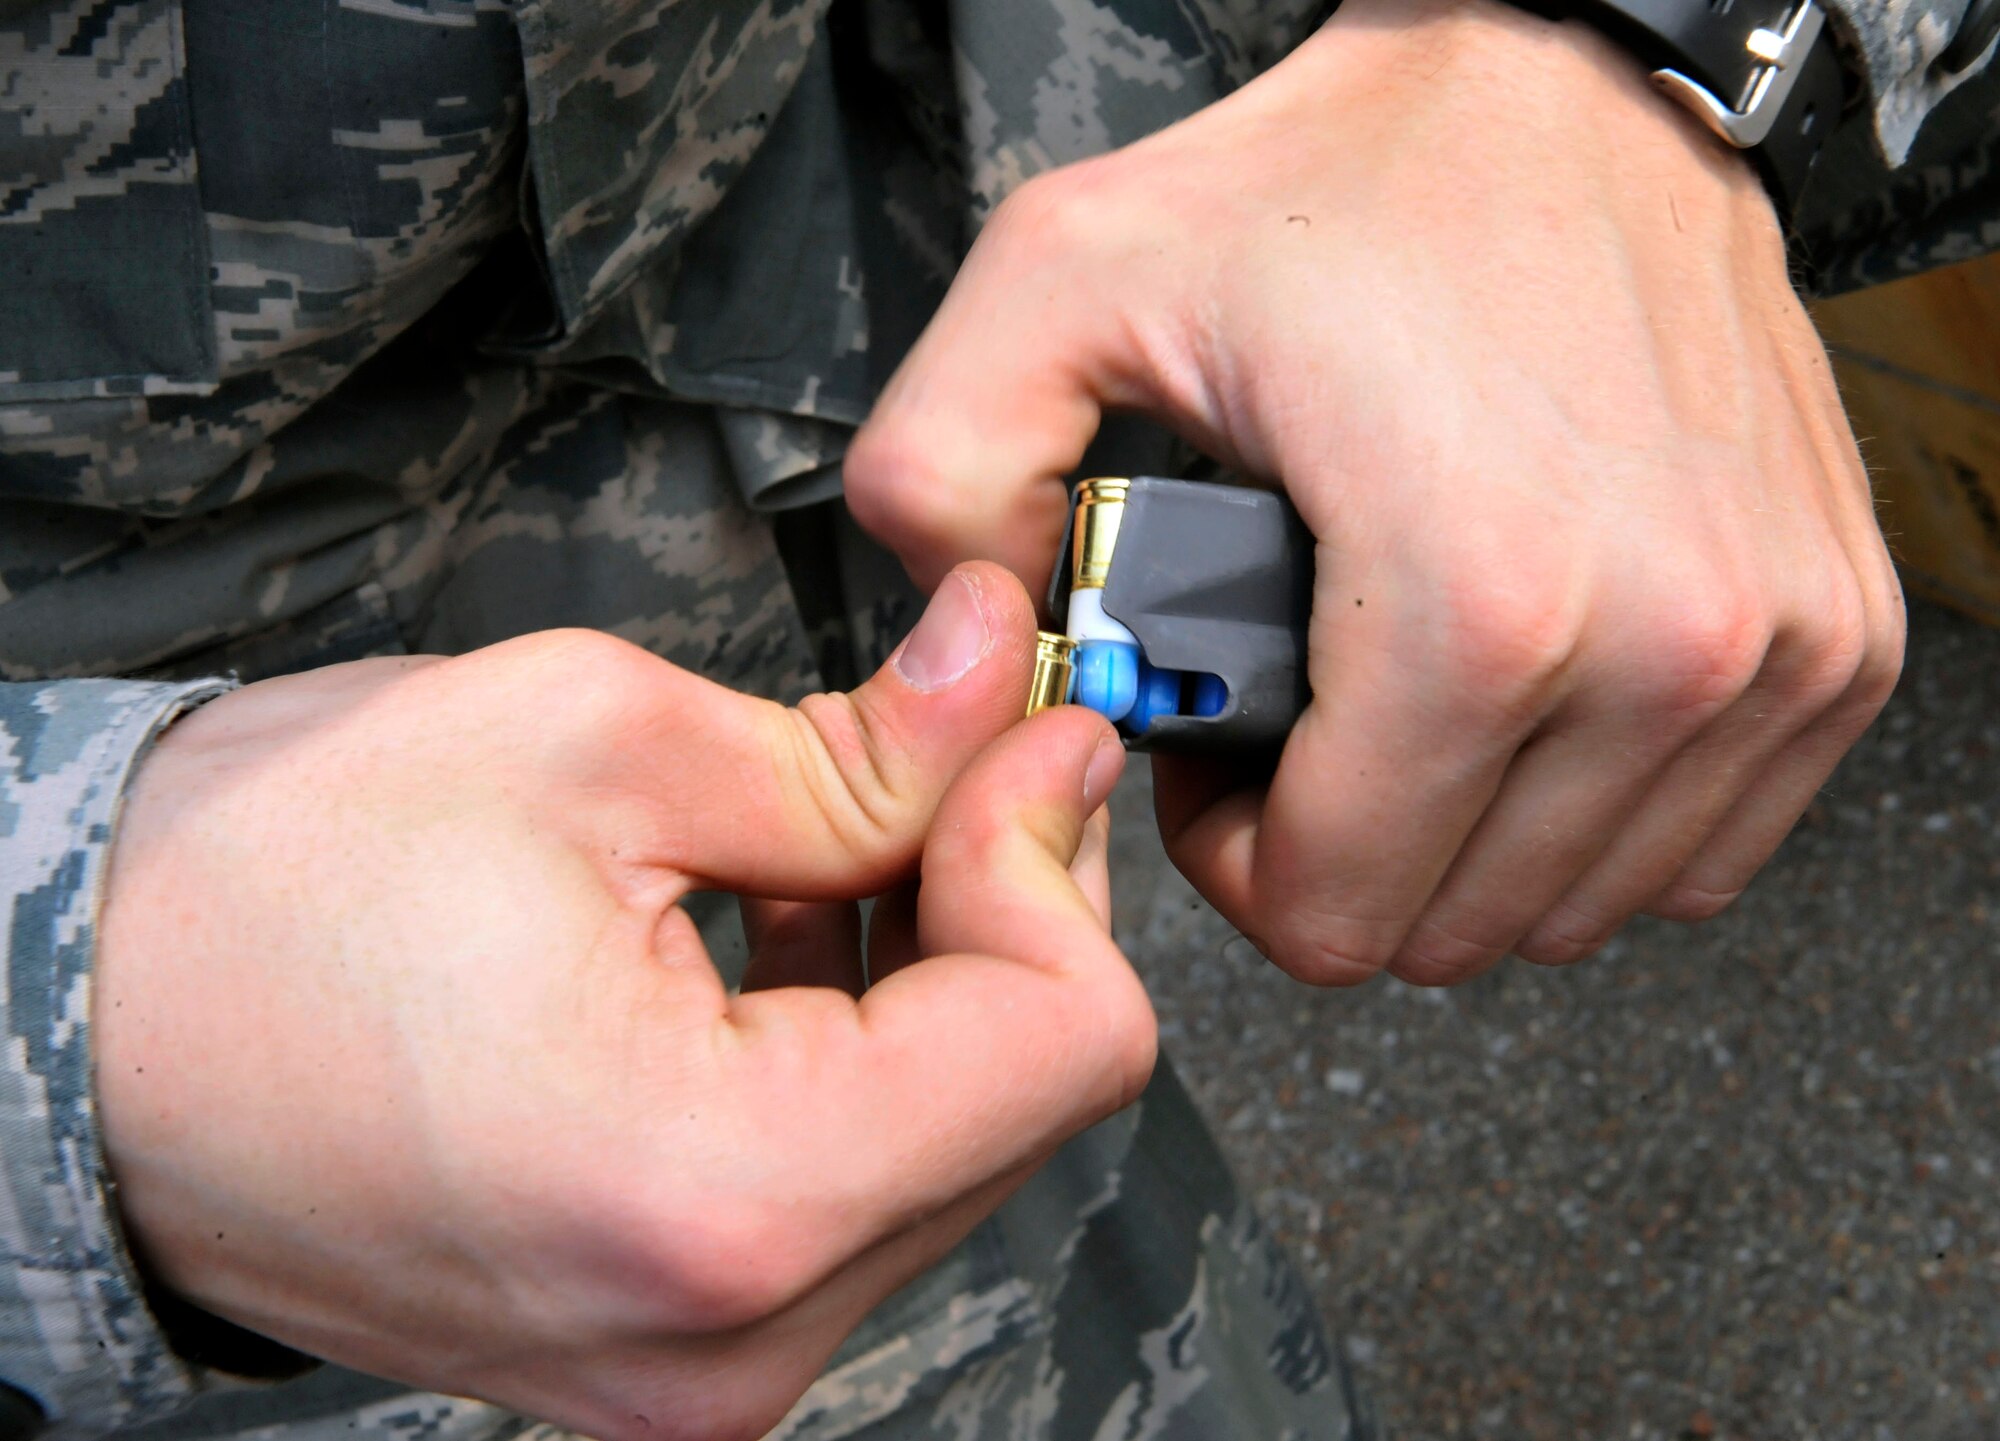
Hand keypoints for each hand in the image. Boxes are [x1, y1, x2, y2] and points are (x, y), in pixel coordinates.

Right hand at [95, 564, 1148, 1440]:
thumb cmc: (261, 895)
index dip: (1051, 850)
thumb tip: (1003, 683)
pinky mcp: (668, 1347)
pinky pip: (850, 1190)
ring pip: (948, 1144)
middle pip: (1019, 1099)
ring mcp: (699, 1367)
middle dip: (1003, 898)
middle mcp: (728, 1335)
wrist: (72, 1036)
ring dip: (933, 973)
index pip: (1059, 1043)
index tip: (1025, 730)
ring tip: (841, 834)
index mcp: (719, 1193)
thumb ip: (856, 740)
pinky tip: (787, 936)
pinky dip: (858, 1050)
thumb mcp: (588, 740)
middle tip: (950, 747)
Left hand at [844, 0, 1902, 984]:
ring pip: (1577, 906)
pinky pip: (1704, 847)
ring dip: (1464, 845)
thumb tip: (964, 646)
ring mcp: (1779, 650)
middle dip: (1341, 856)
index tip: (1221, 761)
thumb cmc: (1350, 181)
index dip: (1238, 866)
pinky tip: (1522, 714)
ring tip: (1394, 708)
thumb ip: (947, 475)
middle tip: (1297, 724)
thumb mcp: (1067, 284)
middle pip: (1453, 928)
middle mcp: (1667, 644)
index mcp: (1478, 595)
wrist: (1564, 83)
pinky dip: (1594, 818)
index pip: (1339, 914)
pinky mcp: (1838, 639)